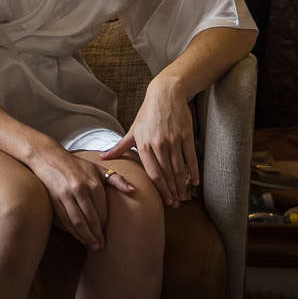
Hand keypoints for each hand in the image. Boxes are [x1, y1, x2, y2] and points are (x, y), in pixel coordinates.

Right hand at [27, 142, 134, 249]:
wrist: (49, 158)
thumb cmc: (77, 165)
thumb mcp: (98, 169)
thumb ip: (117, 180)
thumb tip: (133, 191)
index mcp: (93, 184)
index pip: (102, 210)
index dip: (105, 224)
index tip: (108, 233)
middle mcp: (80, 190)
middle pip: (91, 219)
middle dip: (97, 234)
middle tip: (102, 246)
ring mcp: (66, 196)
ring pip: (78, 222)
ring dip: (86, 237)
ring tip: (93, 246)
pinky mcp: (55, 200)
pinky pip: (66, 220)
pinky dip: (73, 231)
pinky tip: (79, 238)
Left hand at [104, 79, 198, 207]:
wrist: (165, 95)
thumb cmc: (147, 114)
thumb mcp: (132, 131)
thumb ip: (119, 147)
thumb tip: (102, 158)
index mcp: (144, 145)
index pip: (153, 173)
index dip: (160, 189)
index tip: (165, 200)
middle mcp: (158, 144)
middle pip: (166, 173)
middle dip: (171, 191)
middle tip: (176, 204)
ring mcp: (173, 140)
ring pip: (179, 167)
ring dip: (182, 184)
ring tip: (184, 196)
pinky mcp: (186, 135)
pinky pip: (191, 157)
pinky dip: (193, 171)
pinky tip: (195, 182)